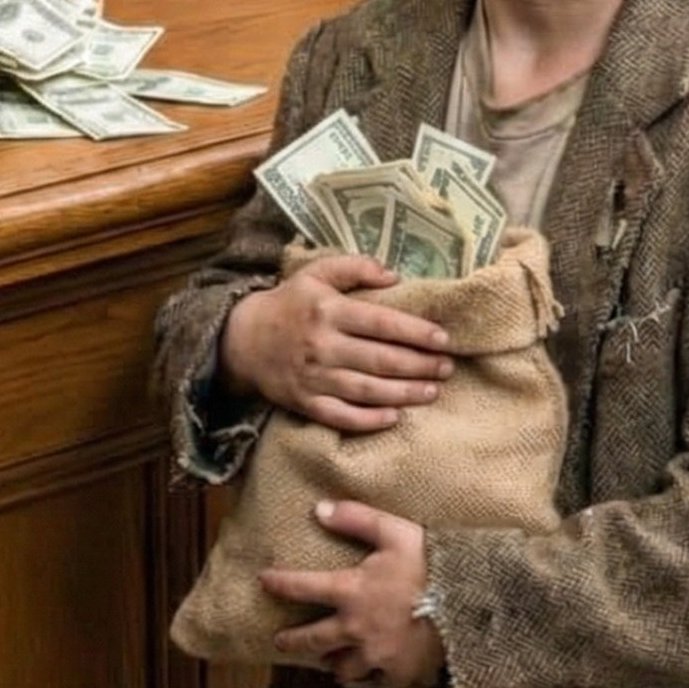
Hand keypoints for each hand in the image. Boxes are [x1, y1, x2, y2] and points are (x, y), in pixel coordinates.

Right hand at [221, 254, 452, 431]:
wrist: (242, 339)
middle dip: (418, 365)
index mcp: (328, 311)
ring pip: (366, 390)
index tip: (443, 339)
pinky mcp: (305, 402)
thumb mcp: (315, 273)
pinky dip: (367, 420)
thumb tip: (394, 275)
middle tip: (447, 368)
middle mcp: (322, 345)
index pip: (380, 322)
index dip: (415, 332)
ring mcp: (313, 377)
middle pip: (379, 359)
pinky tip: (393, 417)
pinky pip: (340, 416)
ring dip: (403, 393)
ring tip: (431, 391)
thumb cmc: (289, 303)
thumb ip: (354, 267)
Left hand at [263, 501, 443, 687]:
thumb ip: (355, 520)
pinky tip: (369, 677)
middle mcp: (355, 628)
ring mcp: (376, 655)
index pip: (302, 587)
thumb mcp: (394, 532)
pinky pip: (376, 682)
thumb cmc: (432, 564)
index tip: (264, 581)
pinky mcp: (398, 673)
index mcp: (350, 591)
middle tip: (279, 642)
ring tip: (328, 664)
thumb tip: (318, 509)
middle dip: (293, 641)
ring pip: (343, 668)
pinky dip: (369, 680)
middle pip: (313, 640)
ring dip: (332, 664)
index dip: (280, 583)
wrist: (470, 604)